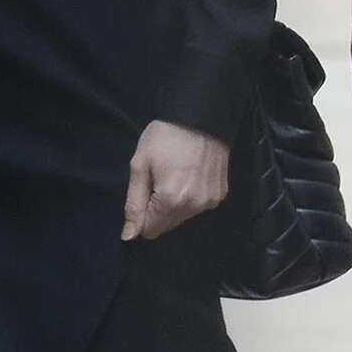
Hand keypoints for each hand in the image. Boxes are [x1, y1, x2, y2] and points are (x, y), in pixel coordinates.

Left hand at [122, 121, 228, 240]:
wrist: (200, 115)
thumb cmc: (165, 136)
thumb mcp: (140, 165)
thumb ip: (134, 204)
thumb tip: (130, 236)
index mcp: (171, 201)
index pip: (150, 229)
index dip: (142, 214)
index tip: (145, 190)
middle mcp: (194, 207)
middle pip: (167, 224)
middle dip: (158, 209)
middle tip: (158, 177)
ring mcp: (211, 201)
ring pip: (183, 216)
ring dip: (174, 203)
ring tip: (174, 173)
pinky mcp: (221, 194)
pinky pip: (198, 205)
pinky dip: (191, 196)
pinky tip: (189, 174)